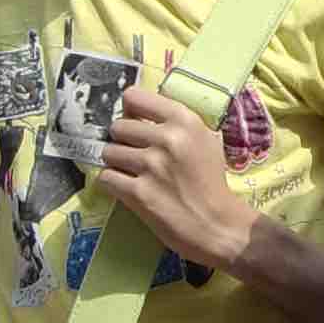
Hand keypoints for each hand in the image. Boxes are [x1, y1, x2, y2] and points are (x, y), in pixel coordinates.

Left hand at [98, 81, 256, 270]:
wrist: (217, 225)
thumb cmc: (212, 182)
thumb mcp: (206, 140)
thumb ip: (177, 123)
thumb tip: (142, 112)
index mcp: (184, 120)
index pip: (134, 97)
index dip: (130, 111)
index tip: (135, 123)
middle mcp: (166, 138)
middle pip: (118, 127)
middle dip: (122, 141)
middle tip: (135, 154)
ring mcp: (151, 166)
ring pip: (108, 152)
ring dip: (116, 163)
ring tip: (132, 173)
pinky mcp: (138, 193)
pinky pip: (106, 177)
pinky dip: (113, 183)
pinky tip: (127, 188)